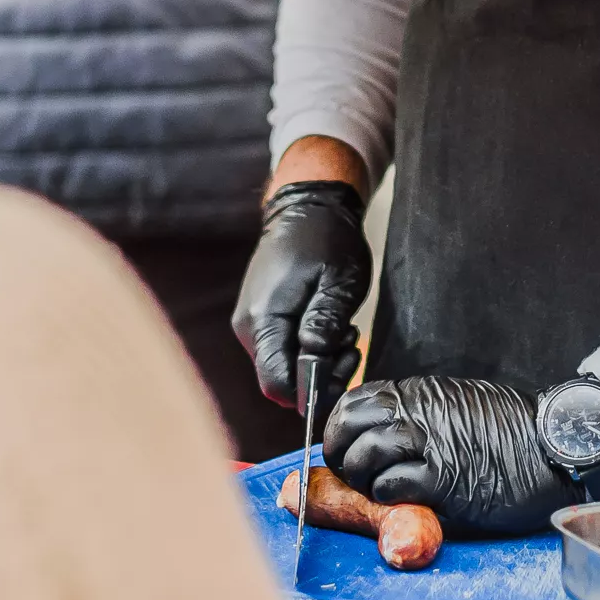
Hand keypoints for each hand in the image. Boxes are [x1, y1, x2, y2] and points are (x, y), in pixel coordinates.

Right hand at [231, 179, 370, 414]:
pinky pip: (282, 351)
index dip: (310, 393)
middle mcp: (249, 327)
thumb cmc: (327, 239)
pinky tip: (328, 326)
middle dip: (319, 375)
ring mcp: (251, 324)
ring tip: (342, 330)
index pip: (276, 384)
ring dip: (317, 360)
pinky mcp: (260, 319)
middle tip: (350, 345)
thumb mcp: (338, 283)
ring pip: (282, 367)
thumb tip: (311, 373)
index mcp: (264, 319)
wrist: (306, 206)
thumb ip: (324, 327)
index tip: (345, 367)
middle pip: (279, 380)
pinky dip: (309, 348)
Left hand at [325, 376, 574, 534]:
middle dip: (340, 456)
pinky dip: (387, 499)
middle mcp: (418, 411)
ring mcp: (430, 443)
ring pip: (364, 459)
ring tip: (378, 492)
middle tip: (351, 475)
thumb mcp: (460, 404)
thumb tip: (377, 433)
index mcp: (420, 392)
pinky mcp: (443, 479)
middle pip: (349, 429)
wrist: (556, 446)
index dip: (339, 428)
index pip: (354, 402)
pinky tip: (405, 501)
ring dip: (362, 482)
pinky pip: (391, 488)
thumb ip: (419, 414)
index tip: (343, 448)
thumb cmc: (513, 430)